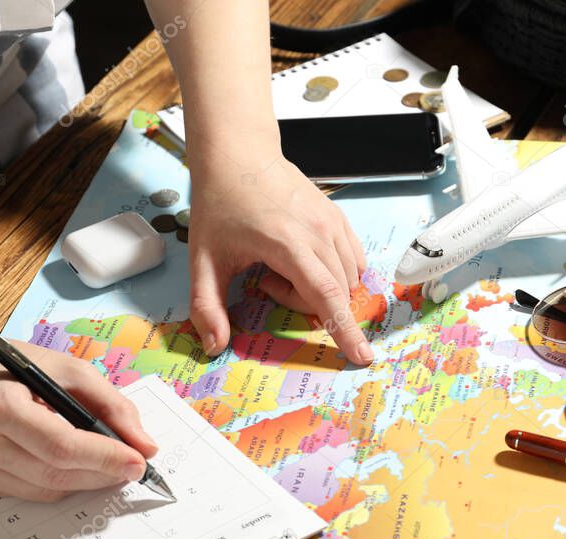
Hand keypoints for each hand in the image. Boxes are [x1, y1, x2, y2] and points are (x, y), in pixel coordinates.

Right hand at [0, 342, 157, 501]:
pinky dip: (62, 483)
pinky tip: (75, 466)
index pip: (60, 446)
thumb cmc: (12, 368)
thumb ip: (111, 404)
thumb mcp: (66, 369)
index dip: (105, 458)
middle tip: (135, 466)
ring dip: (87, 481)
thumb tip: (145, 445)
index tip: (139, 461)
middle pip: (56, 474)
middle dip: (103, 473)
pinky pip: (32, 493)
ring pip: (48, 490)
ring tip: (110, 465)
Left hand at [186, 148, 373, 364]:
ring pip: (346, 279)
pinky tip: (304, 261)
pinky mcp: (338, 218)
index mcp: (288, 244)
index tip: (361, 356)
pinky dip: (334, 274)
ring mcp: (333, 223)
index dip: (345, 330)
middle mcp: (318, 233)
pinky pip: (352, 261)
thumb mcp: (203, 259)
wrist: (239, 154)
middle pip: (334, 293)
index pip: (326, 297)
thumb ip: (207, 306)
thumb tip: (214, 345)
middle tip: (267, 281)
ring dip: (318, 288)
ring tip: (281, 267)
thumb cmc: (221, 202)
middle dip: (304, 303)